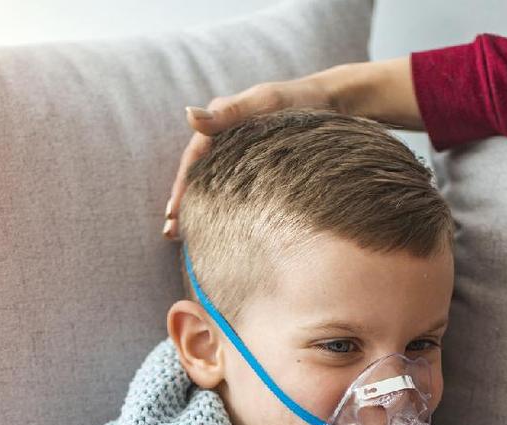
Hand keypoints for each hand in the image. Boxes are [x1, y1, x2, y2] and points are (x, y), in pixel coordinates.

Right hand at [163, 57, 420, 239]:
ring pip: (215, 186)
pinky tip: (223, 230)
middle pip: (199, 176)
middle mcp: (227, 139)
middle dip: (184, 205)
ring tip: (187, 240)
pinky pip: (236, 191)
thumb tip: (188, 115)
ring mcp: (243, 155)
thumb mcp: (265, 103)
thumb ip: (230, 113)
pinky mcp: (259, 168)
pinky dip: (225, 209)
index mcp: (221, 122)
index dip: (181, 188)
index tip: (172, 214)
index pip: (193, 160)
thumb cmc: (301, 102)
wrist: (335, 106)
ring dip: (201, 210)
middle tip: (171, 234)